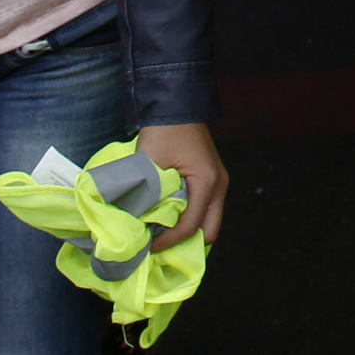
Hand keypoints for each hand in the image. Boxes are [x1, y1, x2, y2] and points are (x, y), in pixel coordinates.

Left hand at [138, 122, 227, 250]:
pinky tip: (170, 221)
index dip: (169, 242)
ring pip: (209, 220)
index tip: (147, 247)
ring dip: (189, 232)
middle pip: (210, 230)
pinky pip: (205, 209)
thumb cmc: (164, 132)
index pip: (191, 226)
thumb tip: (135, 223)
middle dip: (186, 244)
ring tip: (163, 238)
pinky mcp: (212, 178)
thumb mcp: (150, 165)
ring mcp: (219, 182)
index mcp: (207, 183)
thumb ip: (145, 194)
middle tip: (160, 249)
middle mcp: (219, 186)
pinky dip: (191, 220)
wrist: (176, 105)